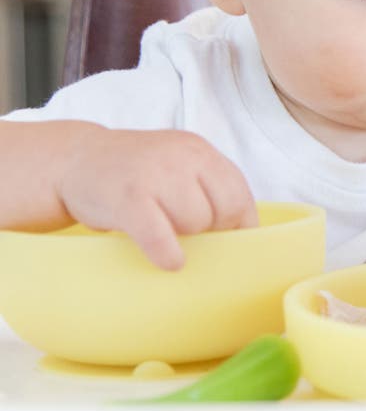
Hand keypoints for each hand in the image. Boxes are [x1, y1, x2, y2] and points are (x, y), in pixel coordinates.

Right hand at [56, 127, 256, 269]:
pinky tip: (168, 259)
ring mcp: (155, 174)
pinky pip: (161, 236)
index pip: (240, 194)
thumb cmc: (134, 175)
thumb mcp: (177, 167)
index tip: (225, 240)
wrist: (76, 160)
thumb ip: (208, 188)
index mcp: (199, 151)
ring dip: (184, 238)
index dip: (237, 224)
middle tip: (185, 231)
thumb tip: (243, 237)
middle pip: (224, 210)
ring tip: (160, 228)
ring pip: (196, 223)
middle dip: (211, 230)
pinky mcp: (129, 198)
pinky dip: (168, 253)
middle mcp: (182, 156)